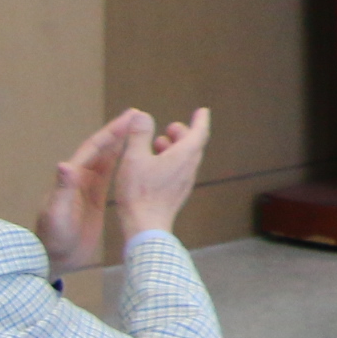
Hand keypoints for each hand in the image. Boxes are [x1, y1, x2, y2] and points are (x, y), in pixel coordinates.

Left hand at [36, 110, 137, 272]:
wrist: (54, 258)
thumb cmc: (53, 238)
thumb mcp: (56, 213)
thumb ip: (61, 189)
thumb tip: (64, 165)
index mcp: (72, 178)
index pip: (93, 149)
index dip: (111, 132)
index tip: (129, 118)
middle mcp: (79, 178)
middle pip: (101, 148)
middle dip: (118, 131)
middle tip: (137, 115)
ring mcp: (87, 187)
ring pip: (107, 159)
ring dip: (121, 143)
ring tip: (138, 129)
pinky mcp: (96, 198)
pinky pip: (111, 175)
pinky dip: (122, 162)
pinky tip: (133, 157)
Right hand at [108, 108, 210, 240]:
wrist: (145, 226)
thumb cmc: (139, 191)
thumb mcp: (134, 157)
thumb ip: (139, 134)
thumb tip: (143, 114)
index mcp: (184, 156)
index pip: (199, 132)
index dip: (200, 120)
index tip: (202, 111)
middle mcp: (190, 168)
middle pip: (193, 145)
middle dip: (183, 133)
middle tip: (171, 127)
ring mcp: (185, 182)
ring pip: (186, 158)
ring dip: (175, 147)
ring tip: (158, 143)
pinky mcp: (177, 193)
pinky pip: (179, 170)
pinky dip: (171, 161)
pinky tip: (153, 164)